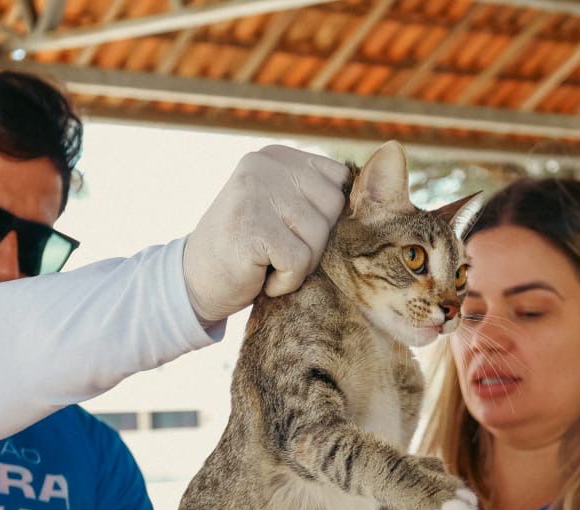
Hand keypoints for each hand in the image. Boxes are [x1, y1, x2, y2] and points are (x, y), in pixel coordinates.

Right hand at [182, 146, 349, 324]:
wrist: (193, 282)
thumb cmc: (249, 251)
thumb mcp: (282, 210)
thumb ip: (316, 195)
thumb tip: (386, 179)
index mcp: (276, 156)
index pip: (337, 181)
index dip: (327, 219)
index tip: (292, 233)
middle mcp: (264, 165)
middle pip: (332, 209)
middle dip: (314, 244)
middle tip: (277, 252)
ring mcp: (254, 192)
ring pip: (318, 237)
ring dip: (299, 265)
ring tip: (267, 263)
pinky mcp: (250, 225)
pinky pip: (298, 261)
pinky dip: (285, 281)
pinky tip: (261, 276)